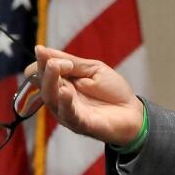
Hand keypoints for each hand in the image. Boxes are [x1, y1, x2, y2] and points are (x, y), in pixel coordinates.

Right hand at [27, 46, 143, 144]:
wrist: (133, 111)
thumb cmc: (112, 91)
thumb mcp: (92, 69)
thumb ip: (70, 62)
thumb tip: (41, 50)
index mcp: (62, 84)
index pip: (40, 73)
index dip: (41, 63)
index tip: (43, 52)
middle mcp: (60, 99)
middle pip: (45, 86)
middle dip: (47, 71)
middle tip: (53, 61)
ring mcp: (69, 113)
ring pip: (53, 100)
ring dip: (51, 83)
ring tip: (54, 68)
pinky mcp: (81, 124)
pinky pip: (69, 115)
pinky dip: (65, 103)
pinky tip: (64, 92)